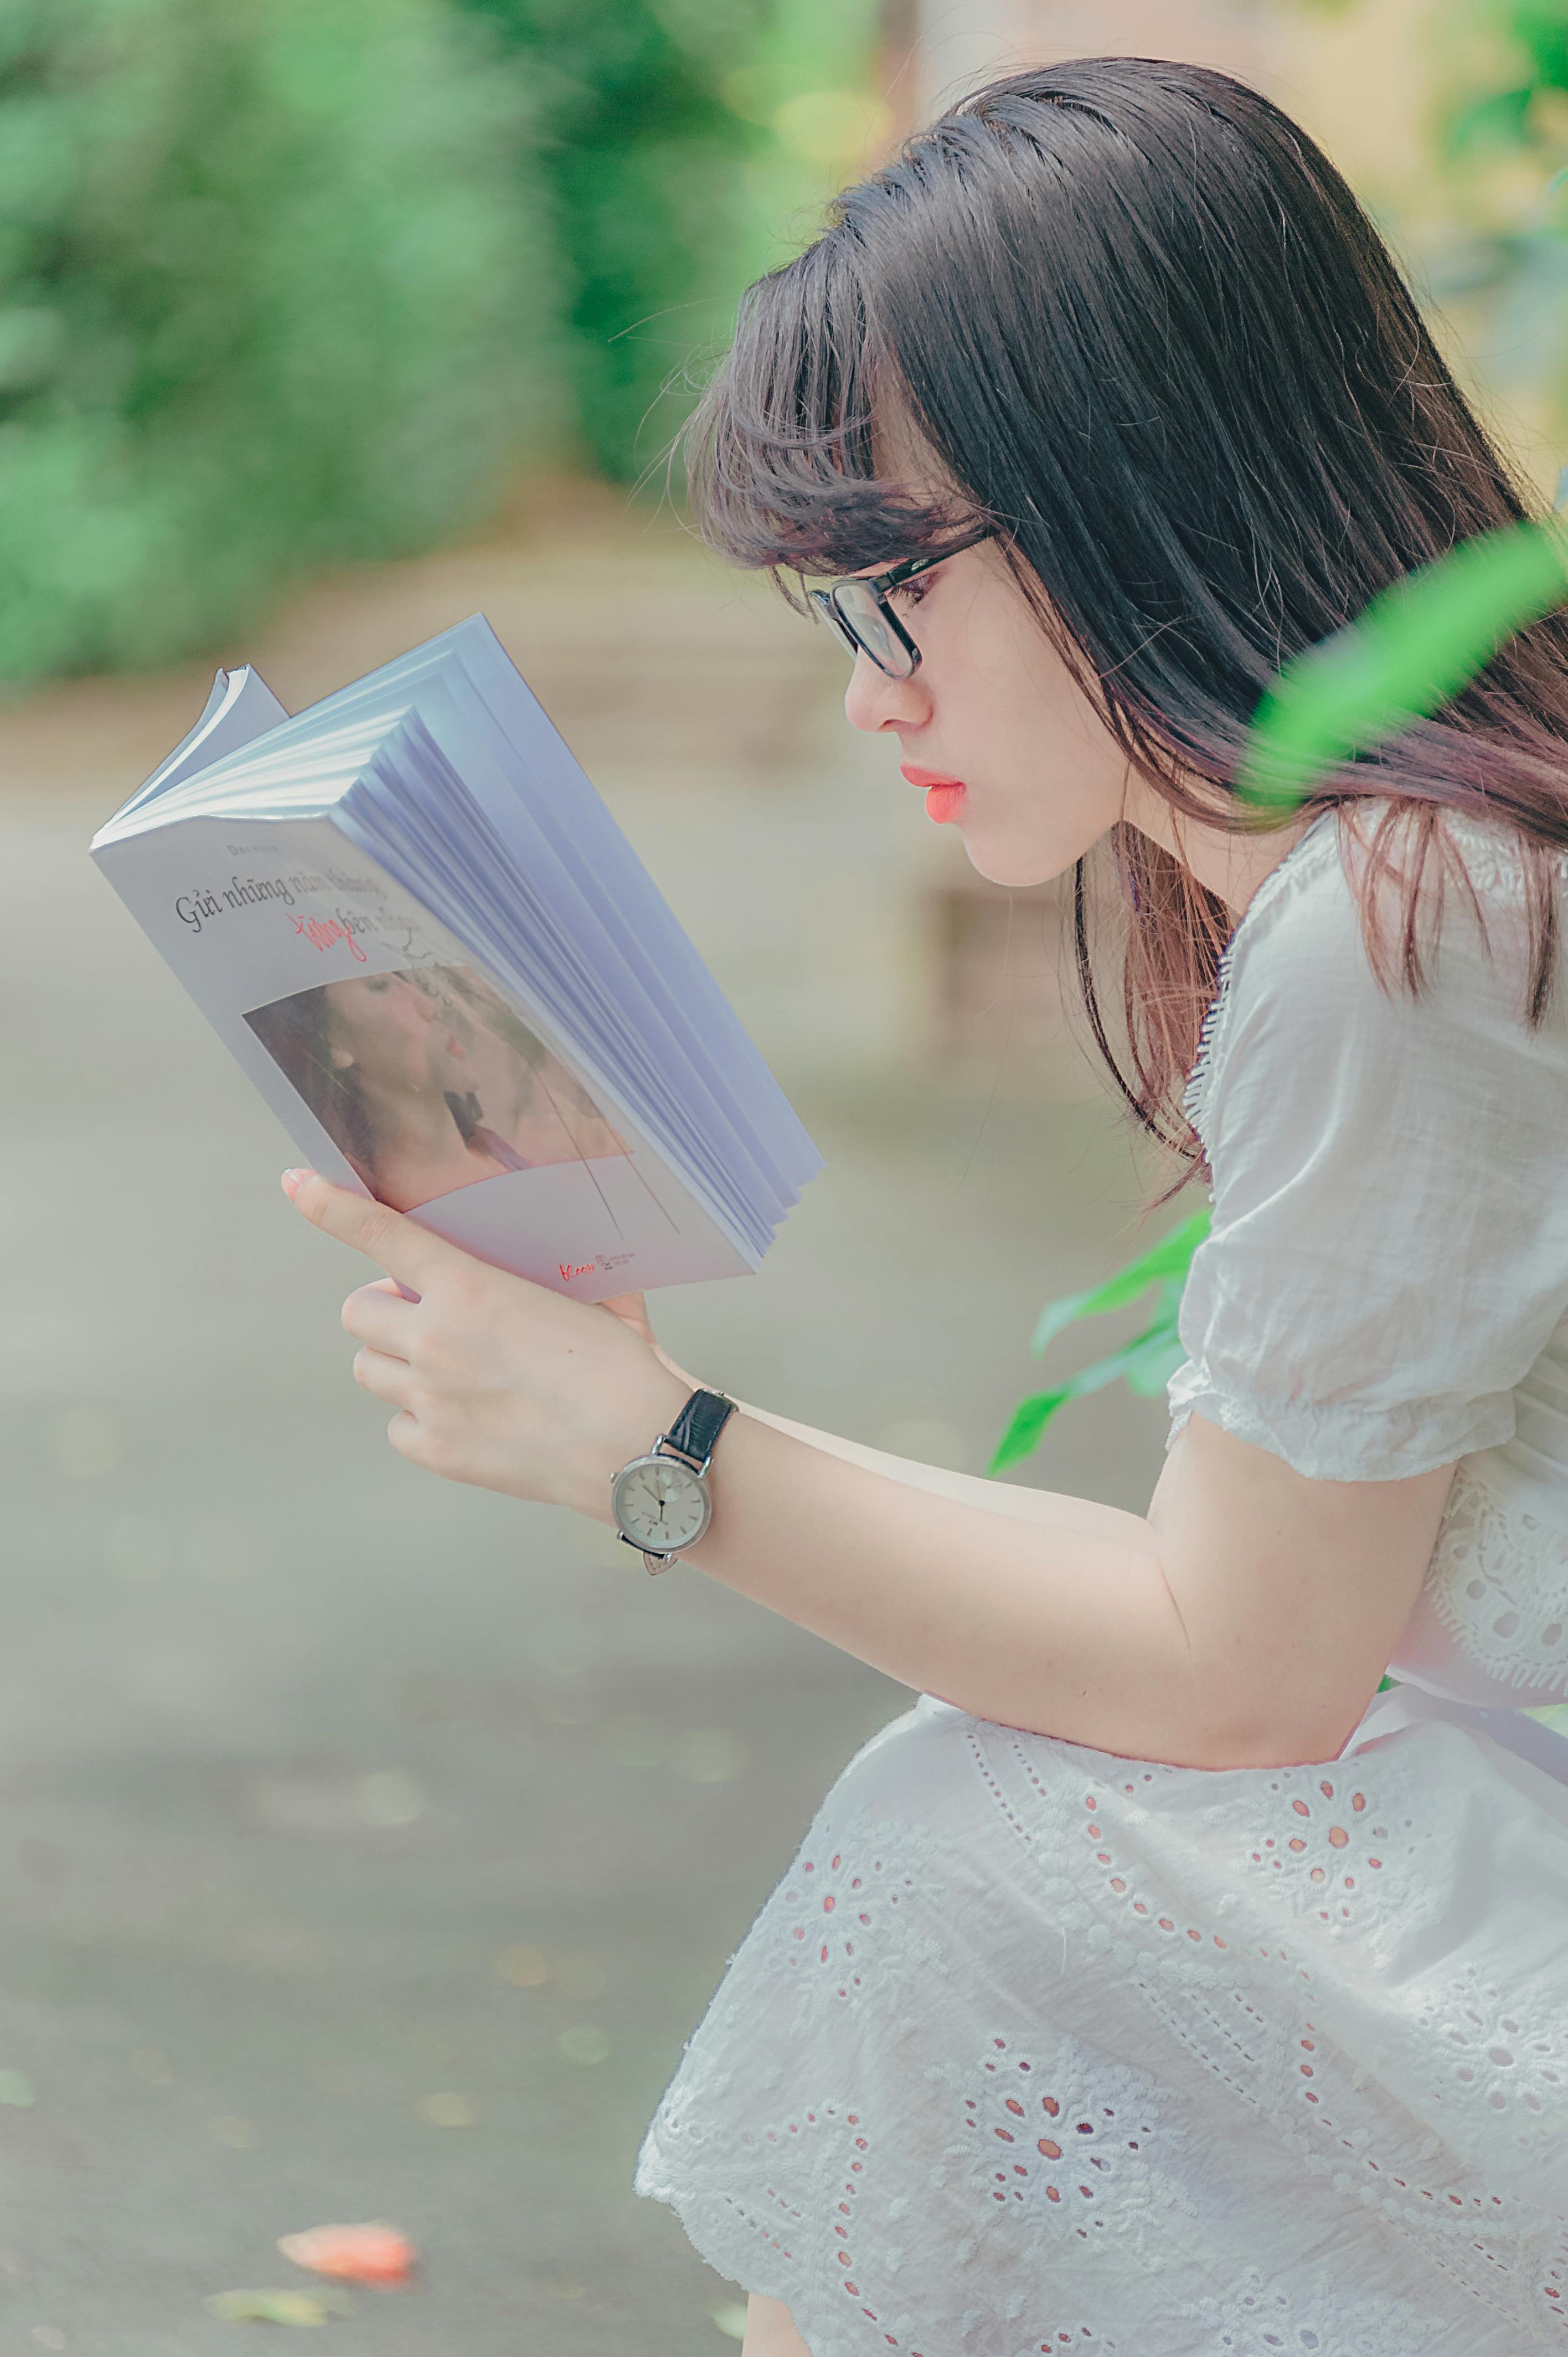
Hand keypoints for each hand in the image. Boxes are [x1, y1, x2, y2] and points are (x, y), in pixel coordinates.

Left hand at [281, 1169, 687, 1520]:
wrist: (642, 1449)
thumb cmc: (626, 1369)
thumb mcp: (592, 1299)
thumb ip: (552, 1271)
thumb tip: (554, 1253)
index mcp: (471, 1290)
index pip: (380, 1233)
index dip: (329, 1204)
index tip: (297, 1183)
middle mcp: (436, 1342)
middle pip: (357, 1311)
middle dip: (385, 1309)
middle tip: (427, 1316)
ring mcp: (431, 1400)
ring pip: (368, 1368)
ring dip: (395, 1361)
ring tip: (447, 1369)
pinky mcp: (438, 1450)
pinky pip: (397, 1425)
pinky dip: (420, 1418)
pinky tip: (466, 1416)